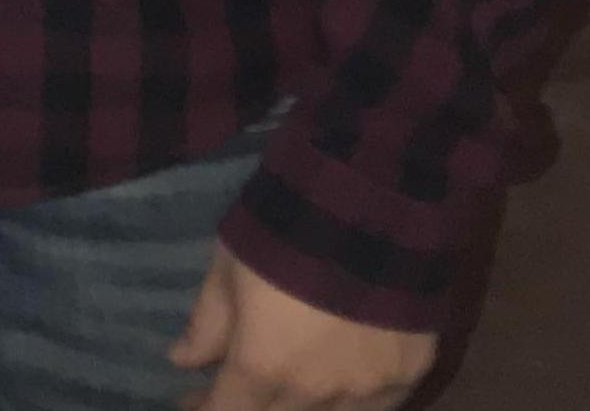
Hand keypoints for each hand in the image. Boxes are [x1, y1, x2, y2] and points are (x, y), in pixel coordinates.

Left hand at [170, 242, 434, 410]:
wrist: (371, 200)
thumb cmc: (283, 227)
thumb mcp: (229, 264)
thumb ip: (208, 321)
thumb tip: (181, 361)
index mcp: (263, 364)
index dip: (206, 410)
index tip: (195, 399)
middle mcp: (314, 392)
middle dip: (249, 407)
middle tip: (239, 385)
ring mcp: (366, 389)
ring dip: (299, 405)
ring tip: (288, 380)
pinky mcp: (407, 375)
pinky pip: (374, 408)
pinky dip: (351, 401)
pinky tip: (339, 382)